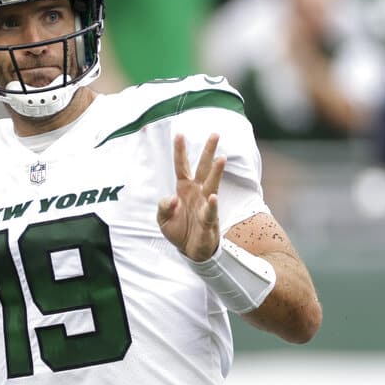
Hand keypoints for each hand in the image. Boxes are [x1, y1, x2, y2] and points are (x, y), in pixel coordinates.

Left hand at [157, 134, 225, 261]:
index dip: (180, 151)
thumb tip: (173, 198)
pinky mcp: (209, 220)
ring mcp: (205, 204)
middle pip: (203, 168)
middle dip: (208, 151)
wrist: (190, 250)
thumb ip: (164, 206)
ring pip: (212, 184)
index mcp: (184, 189)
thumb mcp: (162, 219)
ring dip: (216, 172)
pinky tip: (213, 197)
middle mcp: (197, 192)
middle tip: (215, 134)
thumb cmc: (178, 230)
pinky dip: (212, 204)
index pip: (182, 166)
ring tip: (221, 158)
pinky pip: (210, 211)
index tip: (179, 134)